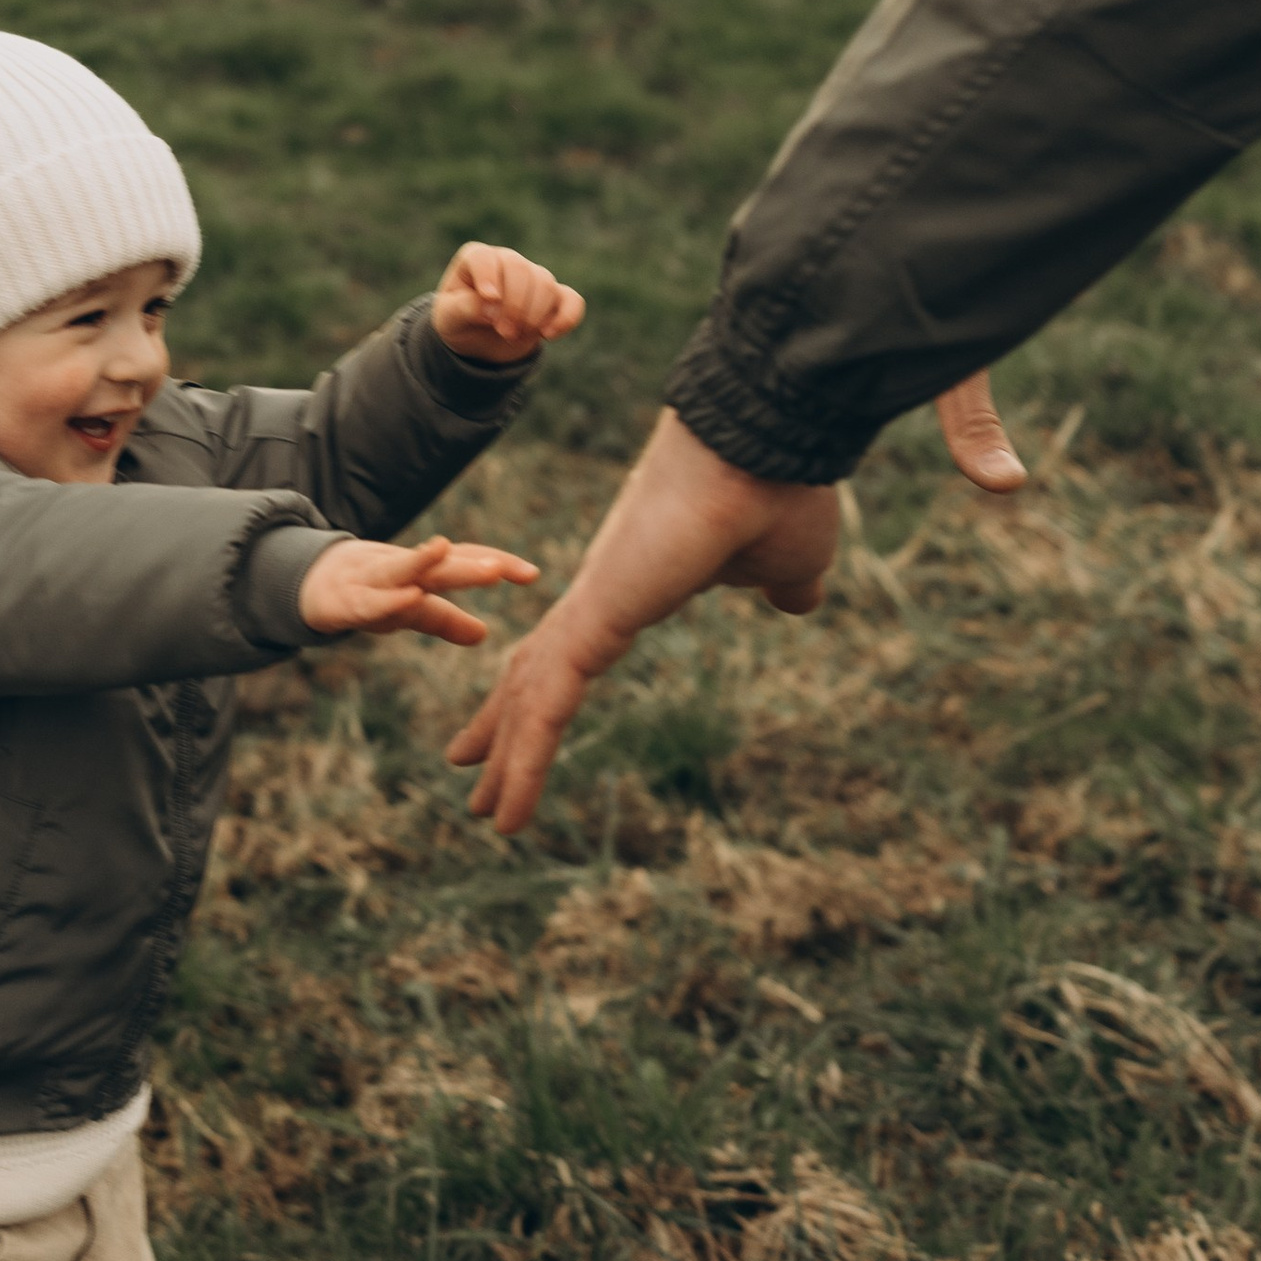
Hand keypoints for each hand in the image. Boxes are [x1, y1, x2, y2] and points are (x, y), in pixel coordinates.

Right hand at [298, 531, 539, 645]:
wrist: (309, 585)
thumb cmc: (367, 592)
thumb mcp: (409, 609)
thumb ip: (445, 618)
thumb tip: (485, 634)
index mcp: (422, 571)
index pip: (464, 560)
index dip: (497, 564)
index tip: (533, 574)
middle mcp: (401, 569)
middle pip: (440, 564)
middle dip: (469, 566)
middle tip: (501, 569)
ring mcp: (372, 581)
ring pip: (402, 570)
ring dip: (424, 563)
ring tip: (449, 555)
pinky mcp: (347, 600)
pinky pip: (371, 602)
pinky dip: (390, 599)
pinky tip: (410, 596)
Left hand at [431, 242, 587, 365]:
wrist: (479, 341)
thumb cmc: (460, 320)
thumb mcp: (449, 318)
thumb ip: (463, 308)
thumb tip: (491, 308)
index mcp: (476, 259)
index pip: (484, 258)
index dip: (489, 276)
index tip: (490, 300)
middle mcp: (507, 261)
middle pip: (520, 270)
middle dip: (514, 305)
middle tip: (504, 332)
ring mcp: (533, 277)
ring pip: (545, 284)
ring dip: (533, 315)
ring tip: (516, 336)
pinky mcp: (555, 298)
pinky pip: (572, 301)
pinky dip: (566, 318)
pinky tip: (549, 335)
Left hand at [445, 370, 1031, 830]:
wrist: (765, 445)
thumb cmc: (780, 491)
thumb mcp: (789, 559)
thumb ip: (781, 583)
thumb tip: (794, 597)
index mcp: (641, 581)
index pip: (580, 642)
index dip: (550, 678)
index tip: (531, 709)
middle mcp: (603, 591)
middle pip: (536, 668)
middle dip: (502, 721)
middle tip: (467, 762)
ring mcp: (592, 603)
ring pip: (534, 695)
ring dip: (508, 759)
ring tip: (484, 815)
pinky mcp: (594, 619)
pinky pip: (549, 705)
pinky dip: (523, 761)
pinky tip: (507, 808)